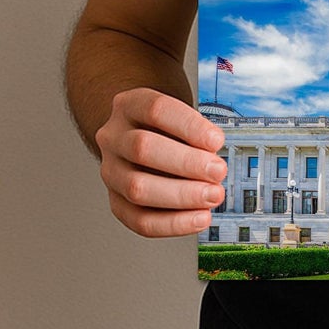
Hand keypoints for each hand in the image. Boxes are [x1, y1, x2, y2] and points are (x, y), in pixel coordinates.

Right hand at [95, 87, 227, 237]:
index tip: (217, 140)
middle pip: (143, 148)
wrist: (138, 136)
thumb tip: (215, 154)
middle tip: (218, 171)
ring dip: (182, 195)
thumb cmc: (165, 126)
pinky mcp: (116, 200)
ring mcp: (110, 170)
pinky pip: (139, 219)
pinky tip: (199, 218)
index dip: (189, 126)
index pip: (156, 110)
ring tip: (213, 196)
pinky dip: (173, 223)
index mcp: (129, 105)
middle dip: (186, 163)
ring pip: (137, 187)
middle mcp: (113, 137)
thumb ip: (195, 131)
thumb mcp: (178, 114)